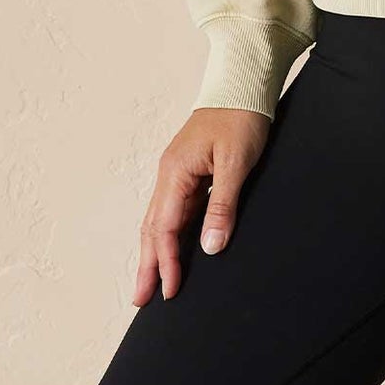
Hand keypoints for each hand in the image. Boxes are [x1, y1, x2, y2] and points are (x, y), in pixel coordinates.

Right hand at [134, 106, 270, 303]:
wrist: (243, 83)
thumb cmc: (241, 117)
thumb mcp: (236, 163)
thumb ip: (222, 206)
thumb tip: (210, 248)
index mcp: (176, 172)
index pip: (163, 228)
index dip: (166, 263)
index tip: (170, 292)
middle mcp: (170, 174)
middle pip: (152, 228)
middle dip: (147, 265)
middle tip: (141, 300)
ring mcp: (178, 172)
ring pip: (161, 220)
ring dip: (157, 251)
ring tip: (153, 282)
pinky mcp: (191, 171)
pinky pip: (177, 209)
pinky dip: (173, 233)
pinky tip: (178, 248)